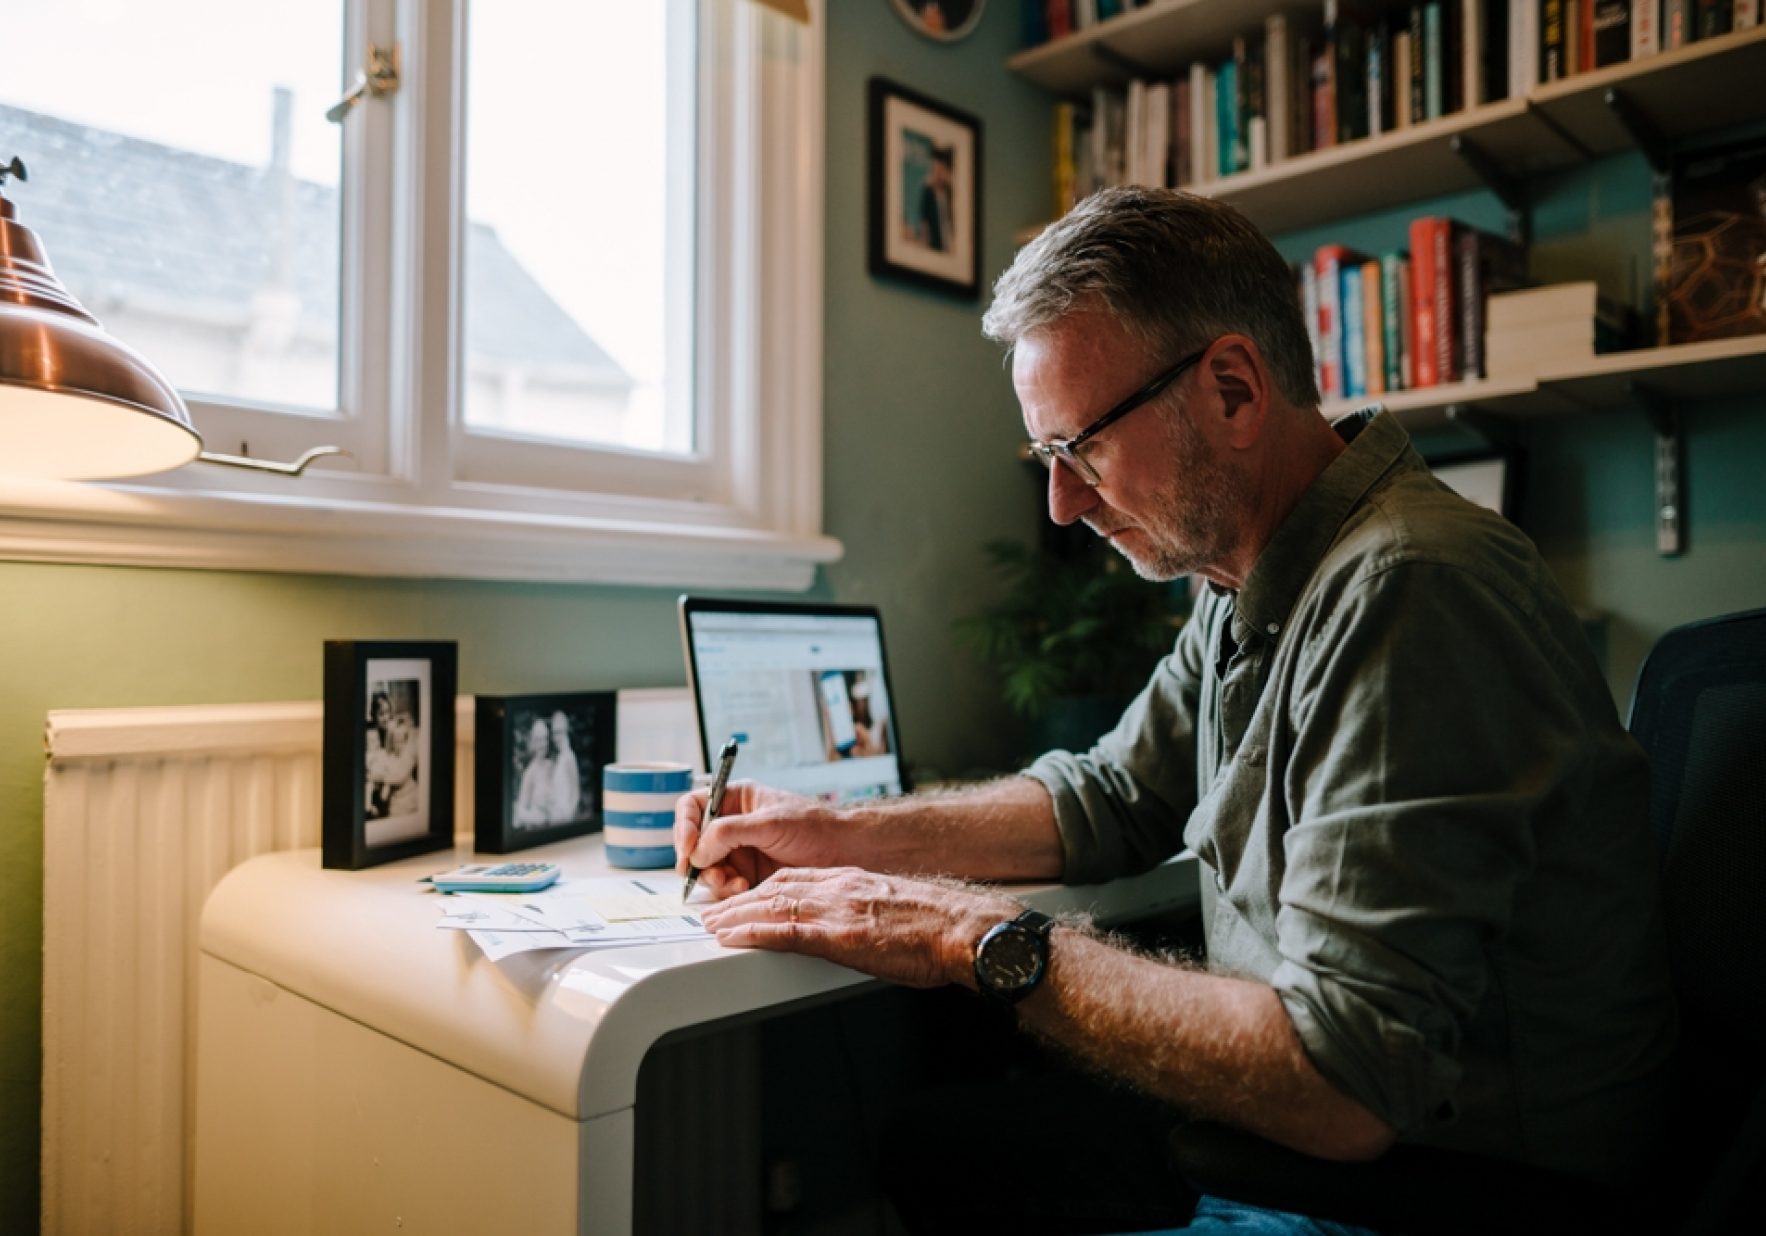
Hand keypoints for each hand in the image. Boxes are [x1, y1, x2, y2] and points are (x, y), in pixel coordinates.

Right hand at [674, 781, 853, 898]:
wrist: (844, 853)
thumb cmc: (815, 827)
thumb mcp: (769, 822)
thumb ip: (729, 832)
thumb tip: (697, 850)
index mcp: (735, 800)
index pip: (692, 807)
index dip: (684, 826)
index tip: (687, 848)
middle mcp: (732, 826)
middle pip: (694, 842)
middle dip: (697, 860)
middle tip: (707, 873)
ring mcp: (739, 852)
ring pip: (706, 868)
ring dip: (714, 878)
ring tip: (734, 882)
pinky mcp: (747, 876)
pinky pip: (723, 886)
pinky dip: (728, 890)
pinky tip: (745, 887)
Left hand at [698, 867, 1017, 988]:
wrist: (963, 930)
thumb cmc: (941, 926)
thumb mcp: (896, 909)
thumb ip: (869, 912)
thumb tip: (862, 929)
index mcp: (854, 881)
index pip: (797, 879)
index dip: (765, 889)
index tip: (745, 898)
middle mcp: (840, 887)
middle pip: (776, 888)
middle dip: (741, 900)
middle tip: (715, 912)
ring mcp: (837, 910)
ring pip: (772, 905)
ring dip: (736, 916)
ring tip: (711, 926)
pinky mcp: (838, 936)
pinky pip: (784, 931)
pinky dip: (752, 933)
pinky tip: (731, 938)